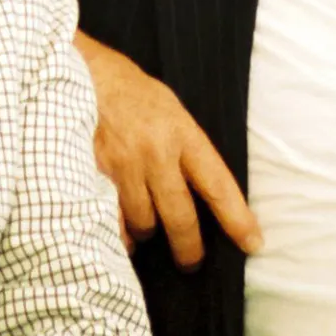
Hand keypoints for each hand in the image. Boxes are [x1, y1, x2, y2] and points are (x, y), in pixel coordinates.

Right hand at [75, 31, 261, 268]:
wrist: (83, 73)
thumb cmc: (131, 92)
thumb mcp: (170, 109)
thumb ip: (185, 147)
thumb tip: (201, 189)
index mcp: (182, 134)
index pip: (218, 185)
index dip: (237, 219)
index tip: (253, 244)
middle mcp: (156, 153)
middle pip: (180, 217)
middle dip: (188, 248)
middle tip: (191, 263)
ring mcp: (122, 166)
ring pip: (144, 223)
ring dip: (147, 231)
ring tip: (146, 227)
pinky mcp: (93, 174)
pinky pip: (110, 221)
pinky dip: (117, 232)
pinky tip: (119, 230)